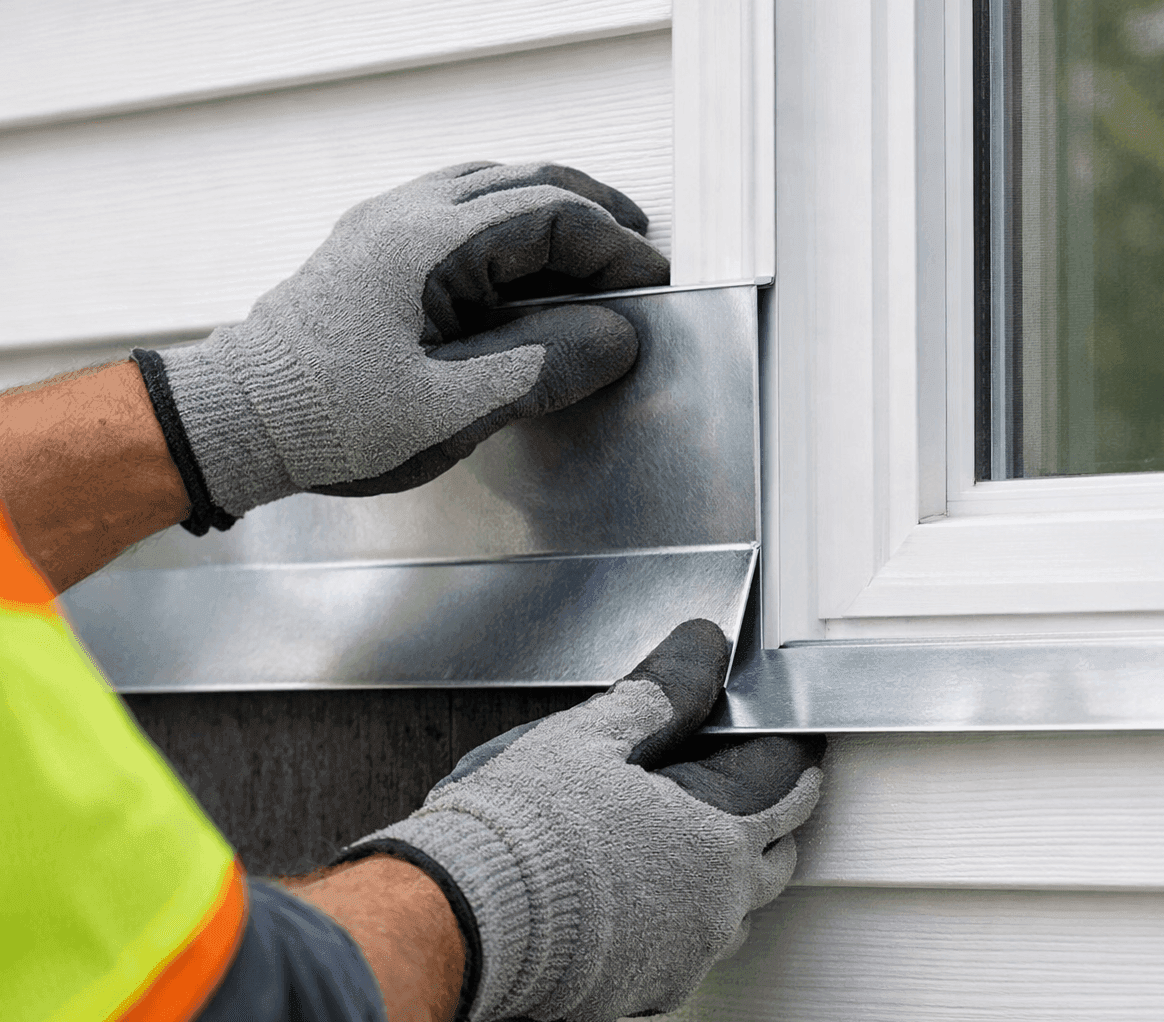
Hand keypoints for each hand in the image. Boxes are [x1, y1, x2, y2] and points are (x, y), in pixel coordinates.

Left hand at [131, 162, 669, 531]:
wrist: (236, 421)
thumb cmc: (331, 418)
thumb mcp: (455, 406)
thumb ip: (544, 365)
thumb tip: (616, 338)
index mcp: (433, 244)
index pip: (552, 218)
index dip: (615, 249)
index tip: (651, 286)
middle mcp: (409, 215)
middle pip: (526, 183)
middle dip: (594, 214)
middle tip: (639, 251)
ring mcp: (386, 225)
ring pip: (491, 188)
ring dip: (551, 212)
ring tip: (593, 253)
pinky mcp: (371, 249)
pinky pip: (457, 209)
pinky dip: (509, 226)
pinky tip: (523, 267)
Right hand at [339, 620, 824, 1021]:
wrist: (464, 919)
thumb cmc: (524, 832)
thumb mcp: (594, 736)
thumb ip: (662, 692)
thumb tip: (702, 649)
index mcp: (719, 837)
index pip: (789, 788)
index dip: (795, 758)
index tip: (796, 746)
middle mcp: (716, 906)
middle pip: (776, 859)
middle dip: (773, 822)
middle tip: (764, 794)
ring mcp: (683, 956)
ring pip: (734, 914)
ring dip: (731, 879)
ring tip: (703, 847)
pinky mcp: (643, 992)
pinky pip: (686, 953)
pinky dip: (681, 922)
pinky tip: (650, 899)